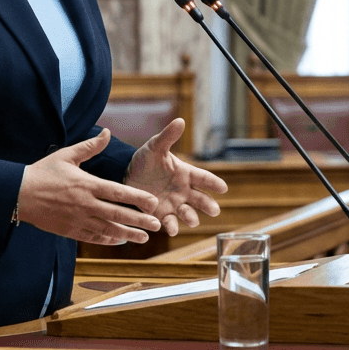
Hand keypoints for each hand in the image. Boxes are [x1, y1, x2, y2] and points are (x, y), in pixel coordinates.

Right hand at [18, 129, 162, 245]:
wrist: (19, 194)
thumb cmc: (43, 172)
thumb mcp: (66, 155)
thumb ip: (90, 147)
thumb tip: (107, 132)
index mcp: (87, 184)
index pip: (118, 192)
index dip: (138, 198)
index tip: (153, 202)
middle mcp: (85, 204)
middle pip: (118, 214)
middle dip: (140, 220)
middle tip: (158, 224)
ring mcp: (78, 219)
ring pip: (108, 229)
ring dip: (128, 234)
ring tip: (144, 238)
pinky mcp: (70, 230)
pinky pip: (93, 237)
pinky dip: (108, 239)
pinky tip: (120, 240)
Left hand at [123, 118, 227, 235]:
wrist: (125, 174)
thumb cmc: (144, 160)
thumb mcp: (155, 147)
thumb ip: (168, 137)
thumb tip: (180, 120)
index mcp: (185, 174)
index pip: (203, 178)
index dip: (213, 183)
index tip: (223, 188)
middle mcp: (183, 191)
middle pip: (201, 199)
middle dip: (208, 205)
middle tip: (214, 210)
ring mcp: (173, 204)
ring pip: (187, 213)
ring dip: (191, 217)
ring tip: (192, 220)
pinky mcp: (161, 215)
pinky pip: (169, 223)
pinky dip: (171, 226)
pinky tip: (171, 229)